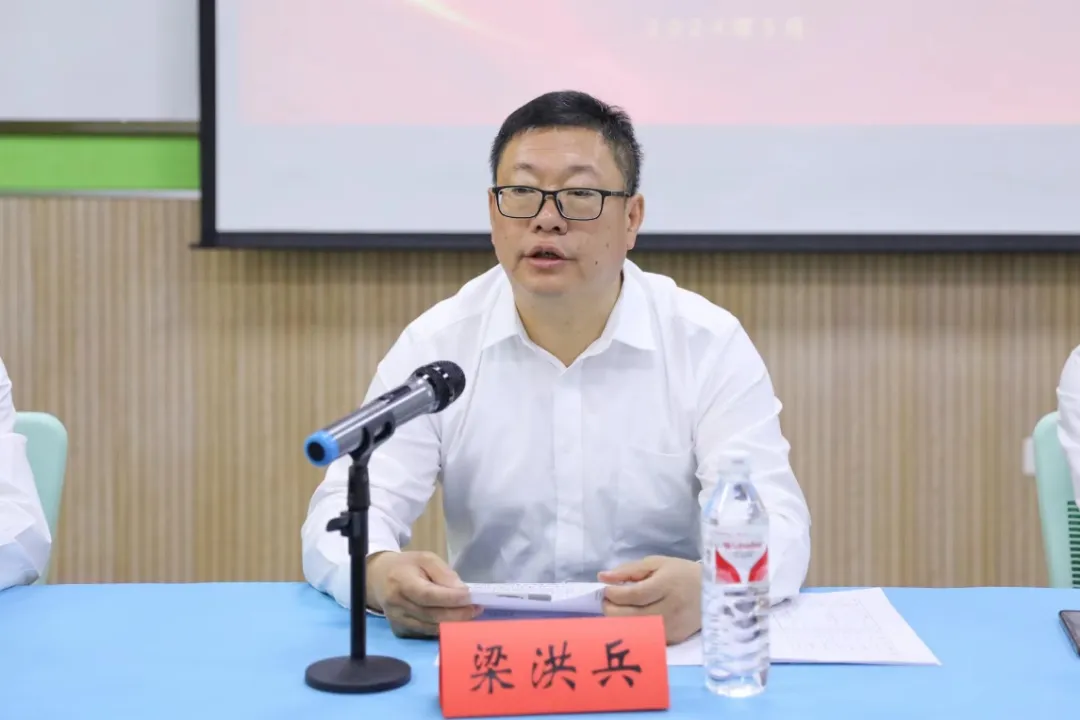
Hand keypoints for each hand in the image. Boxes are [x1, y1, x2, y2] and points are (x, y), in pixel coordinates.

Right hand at [367, 551, 481, 638]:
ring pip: (430, 628)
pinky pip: (425, 633)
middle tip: (476, 608)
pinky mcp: (400, 630)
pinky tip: (455, 621)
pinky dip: (443, 628)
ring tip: (470, 614)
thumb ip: (444, 574)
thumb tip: (462, 592)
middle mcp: (396, 604)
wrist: (378, 579)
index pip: (427, 594)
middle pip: (431, 615)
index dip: (449, 598)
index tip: (469, 597)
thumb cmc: (406, 566)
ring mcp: (397, 620)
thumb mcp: (426, 559)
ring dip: (453, 623)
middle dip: (457, 614)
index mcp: (401, 581)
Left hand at [598, 555, 701, 644]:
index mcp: (666, 585)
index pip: (633, 595)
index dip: (614, 594)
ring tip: (619, 610)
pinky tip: (633, 620)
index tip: (606, 590)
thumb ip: (629, 570)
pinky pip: (647, 637)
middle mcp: (670, 609)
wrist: (713, 592)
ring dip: (621, 621)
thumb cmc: (682, 573)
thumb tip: (603, 577)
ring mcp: (672, 627)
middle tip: (608, 601)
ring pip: (636, 630)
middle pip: (631, 616)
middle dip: (611, 609)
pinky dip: (635, 630)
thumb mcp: (657, 563)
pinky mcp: (674, 639)